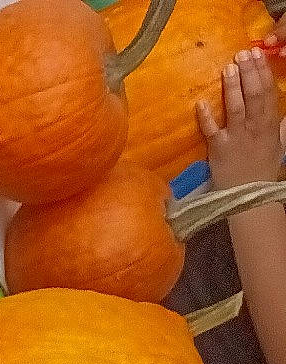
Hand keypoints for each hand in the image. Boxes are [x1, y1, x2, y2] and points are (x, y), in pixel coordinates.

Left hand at [198, 46, 284, 189]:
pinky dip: (206, 117)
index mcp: (270, 123)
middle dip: (248, 73)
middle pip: (253, 95)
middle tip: (242, 53)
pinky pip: (212, 131)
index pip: (268, 92)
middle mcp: (255, 127)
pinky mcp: (219, 149)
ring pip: (235, 108)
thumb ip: (280, 123)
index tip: (257, 54)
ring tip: (228, 68)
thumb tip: (284, 109)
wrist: (249, 195)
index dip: (262, 72)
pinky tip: (200, 103)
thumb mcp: (277, 142)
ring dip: (231, 87)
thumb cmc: (261, 167)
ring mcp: (237, 137)